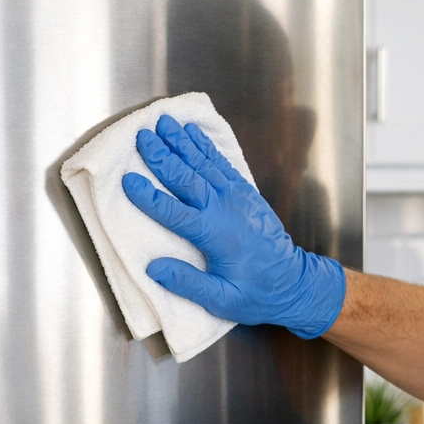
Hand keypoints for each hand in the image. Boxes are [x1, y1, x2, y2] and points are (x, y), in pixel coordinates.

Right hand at [121, 114, 345, 338]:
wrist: (295, 282)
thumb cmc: (258, 294)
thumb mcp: (223, 300)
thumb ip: (189, 284)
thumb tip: (154, 268)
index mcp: (216, 236)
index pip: (175, 213)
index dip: (150, 197)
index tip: (128, 180)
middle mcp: (227, 211)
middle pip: (188, 178)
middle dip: (163, 156)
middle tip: (142, 136)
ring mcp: (239, 198)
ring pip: (205, 165)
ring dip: (183, 143)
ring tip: (163, 122)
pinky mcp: (247, 194)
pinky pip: (222, 165)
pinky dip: (206, 148)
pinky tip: (192, 134)